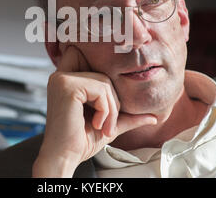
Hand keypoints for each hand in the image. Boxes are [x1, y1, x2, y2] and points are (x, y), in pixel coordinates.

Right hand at [32, 46, 157, 176]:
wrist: (65, 158)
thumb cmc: (81, 141)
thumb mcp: (109, 124)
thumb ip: (127, 116)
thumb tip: (154, 117)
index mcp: (67, 80)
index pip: (85, 56)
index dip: (96, 64)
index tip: (103, 83)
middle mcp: (61, 76)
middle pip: (104, 74)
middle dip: (112, 101)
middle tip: (106, 125)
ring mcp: (62, 80)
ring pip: (105, 82)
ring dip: (111, 109)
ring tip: (102, 127)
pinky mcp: (67, 87)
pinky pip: (101, 90)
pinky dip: (105, 110)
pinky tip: (96, 124)